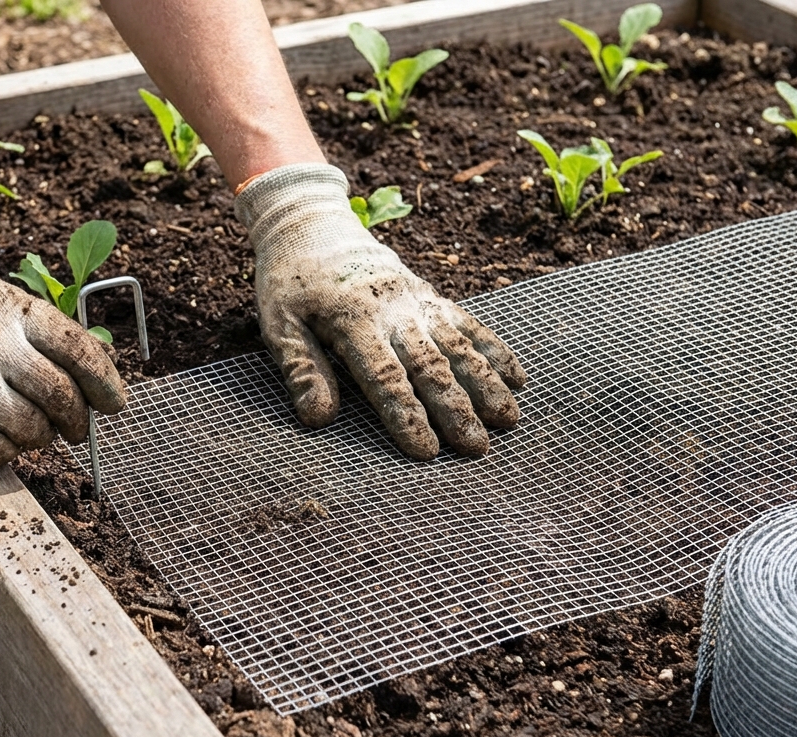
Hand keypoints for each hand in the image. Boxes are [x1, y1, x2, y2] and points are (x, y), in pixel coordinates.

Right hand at [0, 249, 125, 465]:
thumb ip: (28, 327)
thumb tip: (84, 371)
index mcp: (8, 306)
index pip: (78, 348)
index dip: (105, 381)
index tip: (114, 403)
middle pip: (61, 394)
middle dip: (76, 421)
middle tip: (75, 430)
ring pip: (32, 429)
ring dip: (38, 439)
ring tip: (29, 432)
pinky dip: (1, 454)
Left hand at [235, 164, 526, 457]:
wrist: (313, 225)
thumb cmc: (290, 284)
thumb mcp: (278, 324)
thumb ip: (301, 369)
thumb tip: (318, 419)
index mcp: (352, 319)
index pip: (385, 375)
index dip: (406, 414)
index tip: (426, 451)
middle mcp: (393, 310)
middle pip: (430, 365)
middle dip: (456, 409)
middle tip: (477, 448)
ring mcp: (417, 301)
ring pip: (458, 345)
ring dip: (486, 383)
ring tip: (508, 419)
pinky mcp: (431, 295)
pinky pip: (469, 322)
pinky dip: (495, 349)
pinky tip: (517, 378)